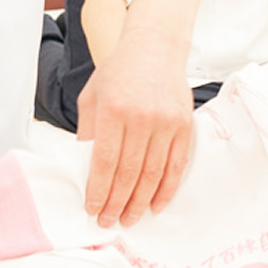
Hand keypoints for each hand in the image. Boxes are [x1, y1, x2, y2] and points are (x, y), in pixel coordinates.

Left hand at [76, 33, 193, 227]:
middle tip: (108, 221)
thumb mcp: (92, 96)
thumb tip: (83, 170)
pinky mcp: (184, 125)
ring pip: (153, 174)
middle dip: (116, 203)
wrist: (155, 46)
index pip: (104, 162)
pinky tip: (155, 204)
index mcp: (114, 110)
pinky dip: (166, 189)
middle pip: (128, 173)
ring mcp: (166, 122)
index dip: (98, 191)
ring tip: (129, 218)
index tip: (92, 209)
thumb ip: (88, 133)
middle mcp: (141, 117)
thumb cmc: (119, 70)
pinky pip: (176, 165)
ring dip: (139, 202)